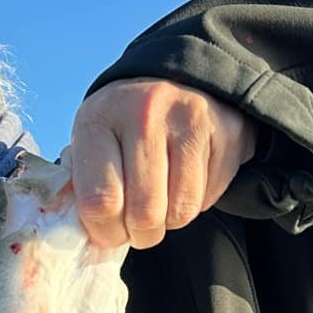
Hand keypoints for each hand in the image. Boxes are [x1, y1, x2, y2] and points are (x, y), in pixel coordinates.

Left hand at [69, 78, 258, 248]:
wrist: (180, 78)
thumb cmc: (125, 124)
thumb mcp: (92, 140)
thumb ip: (84, 184)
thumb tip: (90, 233)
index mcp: (98, 119)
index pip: (101, 201)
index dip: (106, 232)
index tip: (110, 232)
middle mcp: (144, 113)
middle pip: (144, 213)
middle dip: (141, 235)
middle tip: (139, 228)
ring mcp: (189, 119)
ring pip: (181, 211)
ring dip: (170, 221)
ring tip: (162, 201)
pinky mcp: (227, 131)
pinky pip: (210, 197)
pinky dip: (197, 202)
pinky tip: (186, 179)